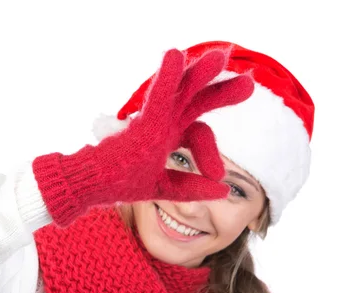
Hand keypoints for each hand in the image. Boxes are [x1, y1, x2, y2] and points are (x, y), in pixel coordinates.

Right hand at [33, 48, 253, 226]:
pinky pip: (157, 98)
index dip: (211, 154)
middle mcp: (163, 124)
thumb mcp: (164, 188)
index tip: (218, 177)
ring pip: (180, 92)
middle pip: (196, 102)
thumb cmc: (120, 182)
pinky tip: (175, 54)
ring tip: (220, 58)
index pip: (199, 134)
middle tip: (249, 83)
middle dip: (221, 92)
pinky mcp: (141, 125)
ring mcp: (152, 121)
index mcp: (168, 136)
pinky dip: (167, 78)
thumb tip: (225, 190)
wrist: (92, 186)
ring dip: (199, 74)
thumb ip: (191, 187)